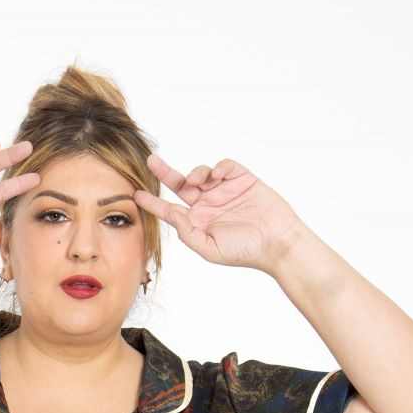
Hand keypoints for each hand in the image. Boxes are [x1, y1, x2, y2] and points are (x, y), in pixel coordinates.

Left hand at [132, 152, 305, 272]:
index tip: (135, 195)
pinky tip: (218, 176)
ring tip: (199, 180)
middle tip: (151, 160)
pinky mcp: (241, 179)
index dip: (153, 202)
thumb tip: (171, 215)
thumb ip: (188, 233)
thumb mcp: (210, 249)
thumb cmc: (244, 251)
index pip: (170, 210)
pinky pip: (224, 166)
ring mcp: (224, 190)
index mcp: (198, 222)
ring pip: (201, 173)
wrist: (276, 242)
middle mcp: (208, 205)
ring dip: (196, 173)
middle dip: (165, 173)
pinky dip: (218, 167)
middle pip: (180, 184)